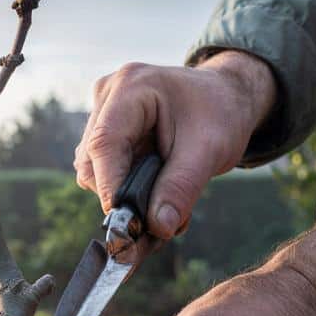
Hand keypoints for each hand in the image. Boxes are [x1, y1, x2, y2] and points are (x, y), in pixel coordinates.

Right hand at [74, 51, 275, 237]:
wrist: (224, 96)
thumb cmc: (220, 113)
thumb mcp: (210, 150)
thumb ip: (181, 188)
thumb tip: (158, 227)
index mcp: (132, 87)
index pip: (105, 144)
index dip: (110, 187)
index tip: (127, 223)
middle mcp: (108, 94)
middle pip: (92, 161)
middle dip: (120, 194)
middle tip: (158, 218)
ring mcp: (102, 110)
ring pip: (92, 169)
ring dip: (122, 192)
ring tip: (162, 198)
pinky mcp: (103, 127)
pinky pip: (100, 167)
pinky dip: (123, 185)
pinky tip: (152, 185)